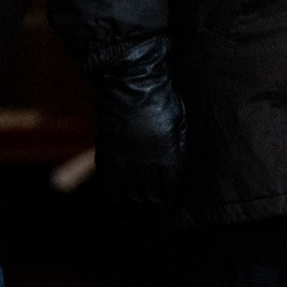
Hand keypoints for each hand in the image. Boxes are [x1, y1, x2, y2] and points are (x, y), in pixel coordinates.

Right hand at [88, 35, 186, 204]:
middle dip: (154, 198)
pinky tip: (118, 191)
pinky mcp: (107, 150)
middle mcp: (145, 160)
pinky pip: (108, 181)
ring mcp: (123, 157)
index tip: (172, 206)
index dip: (173, 201)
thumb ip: (178, 147)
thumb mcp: (179, 122)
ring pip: (129, 191)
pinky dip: (114, 190)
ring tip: (138, 193)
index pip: (172, 189)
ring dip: (135, 195)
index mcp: (168, 154)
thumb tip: (176, 169)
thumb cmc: (161, 97)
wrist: (130, 79)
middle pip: (149, 194)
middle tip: (155, 197)